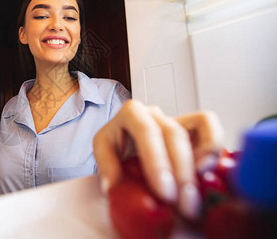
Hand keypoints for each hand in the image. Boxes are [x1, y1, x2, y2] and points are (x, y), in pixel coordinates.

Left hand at [93, 100, 223, 219]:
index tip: (165, 194)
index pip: (146, 131)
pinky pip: (211, 128)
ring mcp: (176, 117)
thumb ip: (107, 167)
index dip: (157, 162)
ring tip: (198, 194)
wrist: (126, 147)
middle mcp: (155, 113)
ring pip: (199, 127)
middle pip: (174, 133)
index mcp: (130, 114)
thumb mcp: (104, 153)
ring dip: (203, 163)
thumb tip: (113, 187)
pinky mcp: (194, 127)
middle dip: (181, 172)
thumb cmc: (117, 149)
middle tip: (184, 206)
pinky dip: (213, 150)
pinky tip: (207, 176)